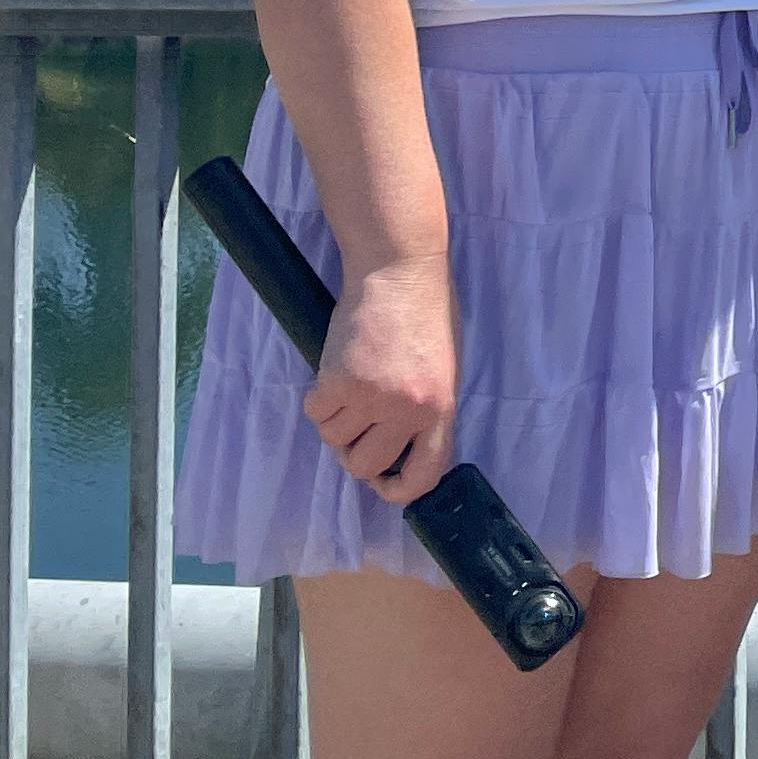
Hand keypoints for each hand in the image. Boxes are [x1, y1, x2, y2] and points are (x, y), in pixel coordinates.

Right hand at [306, 252, 458, 504]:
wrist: (400, 269)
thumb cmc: (425, 313)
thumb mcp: (442, 369)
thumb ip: (424, 411)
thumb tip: (398, 452)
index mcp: (441, 408)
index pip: (424, 474)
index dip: (399, 489)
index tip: (383, 483)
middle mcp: (407, 410)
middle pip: (365, 466)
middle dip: (354, 452)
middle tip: (356, 423)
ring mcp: (371, 397)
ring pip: (334, 440)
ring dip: (336, 419)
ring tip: (351, 383)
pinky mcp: (338, 380)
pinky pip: (315, 413)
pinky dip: (319, 399)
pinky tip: (335, 370)